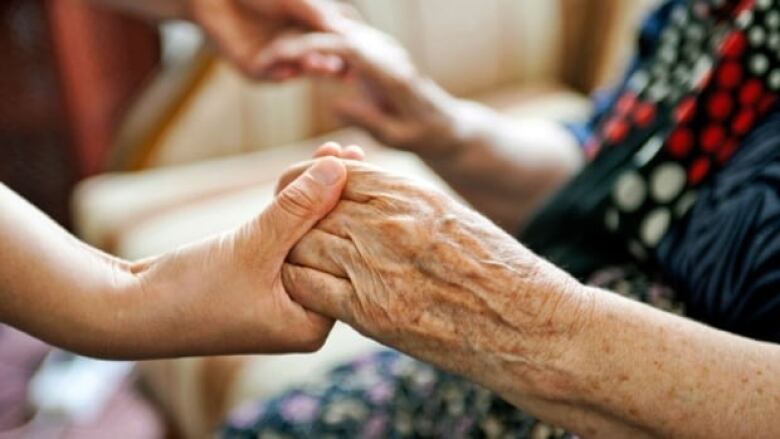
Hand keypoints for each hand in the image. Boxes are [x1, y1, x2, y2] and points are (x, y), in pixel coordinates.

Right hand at [124, 155, 348, 357]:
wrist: (128, 310)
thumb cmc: (191, 292)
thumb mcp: (253, 246)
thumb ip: (298, 209)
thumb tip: (340, 168)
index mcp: (312, 325)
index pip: (348, 261)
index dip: (356, 212)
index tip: (368, 168)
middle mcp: (302, 315)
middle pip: (332, 247)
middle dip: (338, 198)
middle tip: (354, 152)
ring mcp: (280, 297)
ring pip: (307, 237)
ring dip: (315, 195)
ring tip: (336, 150)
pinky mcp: (259, 279)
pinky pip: (284, 237)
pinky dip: (291, 207)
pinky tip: (307, 172)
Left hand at [189, 0, 347, 78]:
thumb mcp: (295, 0)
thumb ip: (317, 14)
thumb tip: (344, 29)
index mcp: (306, 29)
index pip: (332, 46)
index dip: (346, 52)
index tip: (361, 57)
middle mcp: (292, 46)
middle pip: (318, 62)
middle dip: (331, 66)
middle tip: (346, 71)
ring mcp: (273, 59)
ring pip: (296, 69)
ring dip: (309, 69)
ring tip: (321, 66)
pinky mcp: (252, 67)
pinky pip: (270, 74)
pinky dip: (280, 72)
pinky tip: (288, 70)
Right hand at [255, 20, 468, 157]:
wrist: (446, 125)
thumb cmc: (425, 136)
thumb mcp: (399, 137)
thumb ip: (369, 119)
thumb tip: (333, 103)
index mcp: (393, 72)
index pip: (349, 48)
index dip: (314, 48)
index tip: (283, 57)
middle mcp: (388, 53)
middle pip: (336, 35)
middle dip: (299, 42)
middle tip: (265, 58)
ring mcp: (382, 50)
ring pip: (336, 35)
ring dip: (303, 42)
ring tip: (271, 58)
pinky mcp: (375, 54)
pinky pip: (340, 44)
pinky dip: (315, 48)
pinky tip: (291, 59)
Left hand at [279, 162, 589, 382]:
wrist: (528, 325)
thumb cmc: (498, 270)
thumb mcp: (453, 216)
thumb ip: (404, 203)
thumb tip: (365, 194)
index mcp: (411, 194)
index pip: (338, 174)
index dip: (311, 183)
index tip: (303, 196)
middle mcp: (389, 223)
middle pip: (313, 208)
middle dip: (297, 219)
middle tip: (292, 233)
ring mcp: (377, 267)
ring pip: (303, 246)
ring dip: (298, 254)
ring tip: (303, 263)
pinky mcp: (371, 313)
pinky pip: (309, 290)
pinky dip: (302, 288)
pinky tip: (313, 293)